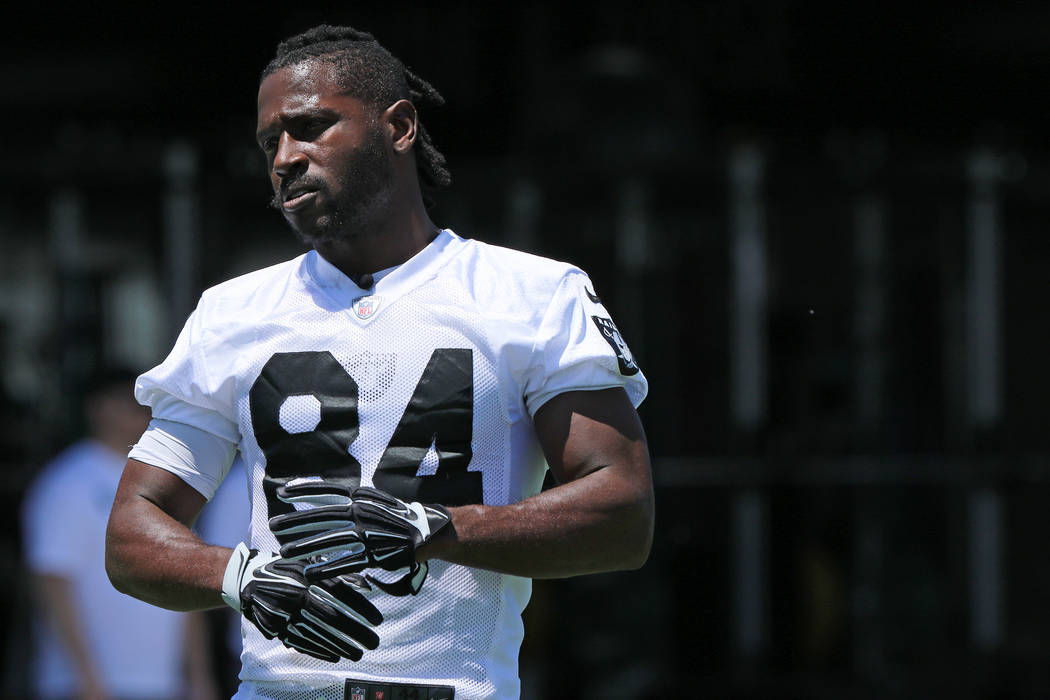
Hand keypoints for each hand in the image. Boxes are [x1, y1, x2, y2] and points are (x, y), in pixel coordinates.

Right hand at [220, 542, 380, 661]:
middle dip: (355, 632)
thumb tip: (366, 584)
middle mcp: (295, 596)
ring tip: (359, 653)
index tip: (377, 620)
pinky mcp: (275, 628)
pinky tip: (335, 655)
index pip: (340, 594)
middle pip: (331, 617)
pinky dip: (319, 650)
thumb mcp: (310, 563)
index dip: (360, 608)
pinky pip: (300, 642)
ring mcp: (284, 613)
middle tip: (374, 642)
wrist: (246, 578)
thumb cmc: (285, 567)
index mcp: (306, 576)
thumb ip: (337, 573)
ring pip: (317, 634)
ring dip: (341, 645)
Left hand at [268, 483, 451, 593]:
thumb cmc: (398, 516)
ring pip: (330, 540)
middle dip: (296, 521)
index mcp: (362, 497)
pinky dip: (327, 568)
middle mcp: (363, 512)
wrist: (429, 530)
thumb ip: (354, 500)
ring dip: (305, 547)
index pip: (328, 490)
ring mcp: (369, 533)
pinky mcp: (376, 554)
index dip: (305, 490)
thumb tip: (332, 497)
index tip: (283, 491)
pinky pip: (346, 562)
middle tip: (273, 525)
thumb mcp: (375, 501)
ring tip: (284, 552)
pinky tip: (309, 574)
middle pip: (323, 516)